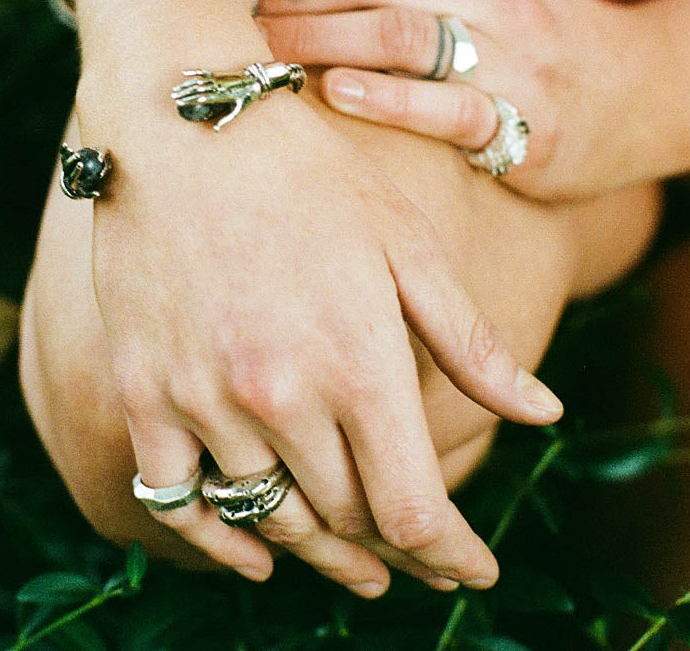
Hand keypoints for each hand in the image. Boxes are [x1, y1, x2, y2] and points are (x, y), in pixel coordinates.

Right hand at [78, 89, 564, 597]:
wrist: (181, 116)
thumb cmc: (311, 170)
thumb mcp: (406, 245)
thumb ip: (472, 343)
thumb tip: (546, 416)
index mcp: (359, 364)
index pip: (415, 509)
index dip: (452, 555)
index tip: (476, 572)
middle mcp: (280, 397)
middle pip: (348, 521)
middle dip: (396, 552)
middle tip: (423, 563)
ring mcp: (202, 401)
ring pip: (271, 518)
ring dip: (319, 551)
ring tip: (356, 567)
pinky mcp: (142, 392)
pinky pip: (179, 501)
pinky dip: (220, 540)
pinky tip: (254, 554)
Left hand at [256, 0, 670, 200]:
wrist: (648, 92)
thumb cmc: (547, 36)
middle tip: (238, 24)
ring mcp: (514, 60)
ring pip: (399, 33)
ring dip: (318, 41)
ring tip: (265, 56)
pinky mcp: (525, 126)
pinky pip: (444, 108)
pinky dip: (383, 98)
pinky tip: (333, 93)